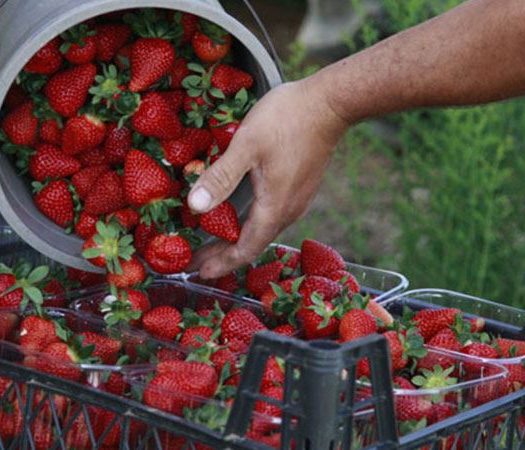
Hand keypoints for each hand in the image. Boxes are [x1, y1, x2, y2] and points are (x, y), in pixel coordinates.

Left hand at [187, 76, 348, 278]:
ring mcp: (297, 200)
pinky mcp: (300, 188)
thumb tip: (195, 206)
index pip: (245, 249)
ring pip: (262, 231)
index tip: (198, 272)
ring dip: (236, 241)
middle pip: (253, 244)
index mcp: (274, 207)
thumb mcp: (246, 145)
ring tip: (212, 243)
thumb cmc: (286, 119)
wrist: (330, 102)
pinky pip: (271, 217)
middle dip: (223, 255)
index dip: (221, 263)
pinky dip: (249, 225)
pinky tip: (237, 217)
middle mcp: (288, 211)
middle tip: (196, 262)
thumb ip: (221, 176)